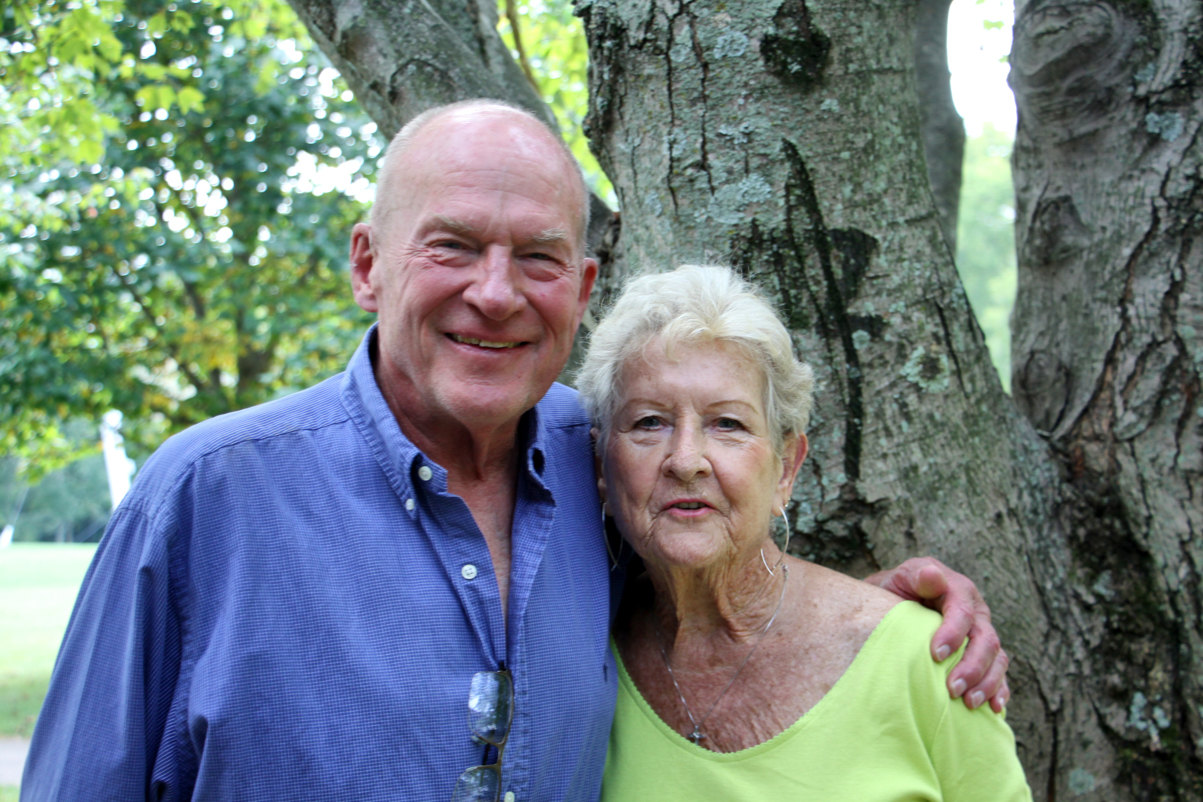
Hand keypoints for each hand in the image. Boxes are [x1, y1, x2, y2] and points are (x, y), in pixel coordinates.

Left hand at [864, 557, 1008, 711]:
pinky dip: (999, 689)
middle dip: (972, 667)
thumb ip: (916, 576)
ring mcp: (982, 632)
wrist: (898, 599)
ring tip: (970, 703)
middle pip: (985, 640)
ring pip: (997, 658)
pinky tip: (994, 708)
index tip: (936, 655)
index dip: (952, 634)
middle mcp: (976, 611)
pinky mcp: (984, 652)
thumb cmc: (897, 589)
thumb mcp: (901, 577)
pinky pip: (999, 672)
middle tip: (953, 690)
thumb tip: (933, 574)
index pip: (962, 613)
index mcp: (958, 590)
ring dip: (987, 683)